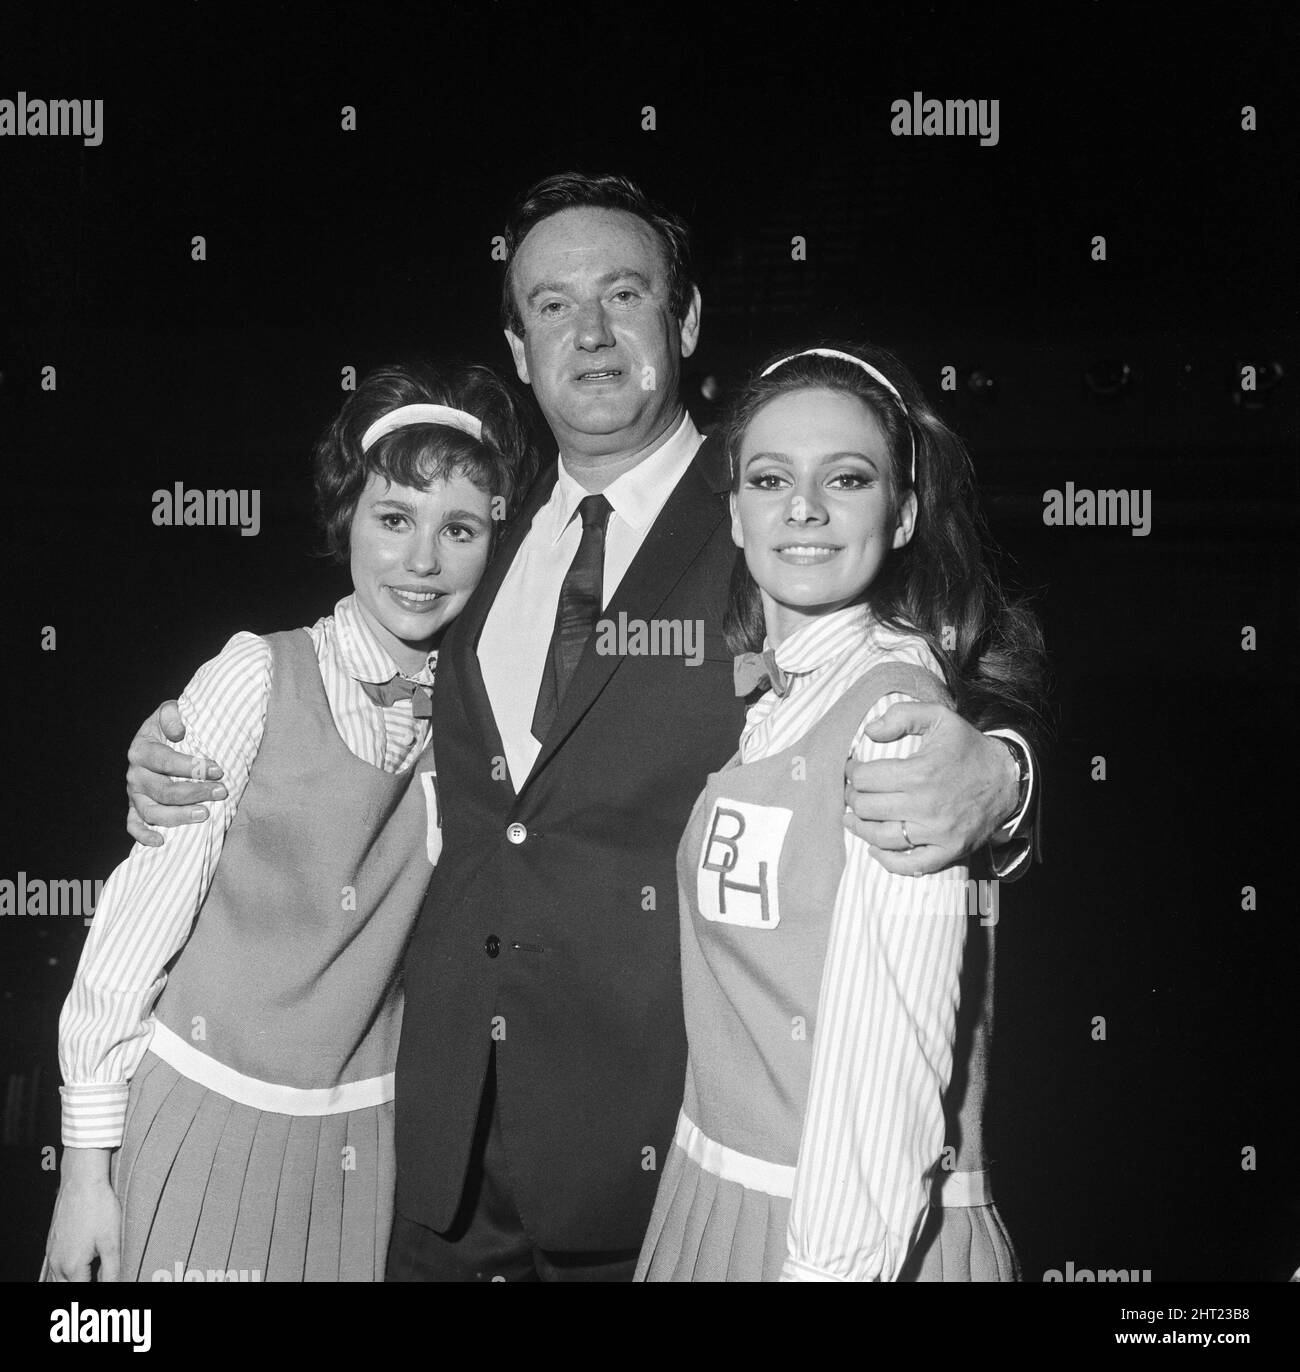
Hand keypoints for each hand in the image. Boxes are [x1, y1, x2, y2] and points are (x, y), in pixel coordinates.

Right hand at [45, 1148, 120, 1281]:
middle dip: (83, 1284)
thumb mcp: (112, 1241)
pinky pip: (56, 1265)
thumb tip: (113, 1284)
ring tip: (92, 1269)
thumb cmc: (98, 1207)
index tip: (106, 1279)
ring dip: (74, 1279)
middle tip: (99, 1275)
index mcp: (72, 1267)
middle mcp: (58, 1263)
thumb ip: (111, 1269)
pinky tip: (81, 1257)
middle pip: (68, 1287)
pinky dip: (67, 1269)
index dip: (97, 1288)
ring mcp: (52, 1252)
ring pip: (59, 1278)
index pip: (82, 1291)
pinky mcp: (52, 1242)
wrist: (81, 1182)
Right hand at [125, 700, 224, 846]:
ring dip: (179, 816)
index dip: (192, 767)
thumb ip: (171, 715)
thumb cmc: (170, 726)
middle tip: (221, 792)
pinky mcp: (135, 807)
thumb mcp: (169, 711)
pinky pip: (134, 825)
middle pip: (163, 790)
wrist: (159, 738)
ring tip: (205, 815)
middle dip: (195, 793)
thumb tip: (178, 731)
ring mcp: (134, 793)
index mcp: (141, 750)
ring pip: (152, 812)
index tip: (218, 770)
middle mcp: (134, 774)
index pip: (165, 761)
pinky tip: (162, 841)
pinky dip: (144, 836)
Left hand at [843, 702, 1018, 875]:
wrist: (1008, 778)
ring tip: (853, 817)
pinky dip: (887, 861)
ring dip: (860, 828)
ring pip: (881, 838)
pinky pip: (910, 865)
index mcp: (920, 773)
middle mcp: (926, 806)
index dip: (852, 773)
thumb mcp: (939, 717)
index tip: (853, 769)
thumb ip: (902, 715)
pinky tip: (875, 849)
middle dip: (852, 798)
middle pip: (867, 809)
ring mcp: (938, 832)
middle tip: (853, 791)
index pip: (865, 779)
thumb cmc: (967, 747)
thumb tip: (869, 732)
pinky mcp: (949, 850)